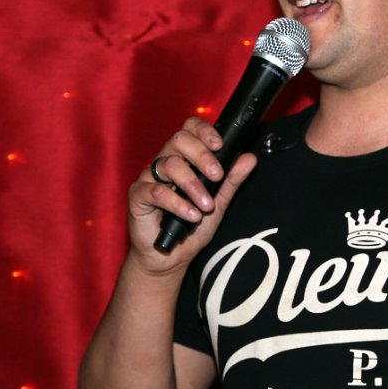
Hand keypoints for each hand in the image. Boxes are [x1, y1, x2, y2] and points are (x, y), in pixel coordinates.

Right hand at [127, 117, 256, 274]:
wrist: (170, 258)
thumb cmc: (191, 228)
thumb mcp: (218, 204)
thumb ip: (231, 180)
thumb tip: (249, 158)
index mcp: (184, 159)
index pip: (189, 130)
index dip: (204, 131)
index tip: (220, 145)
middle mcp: (165, 163)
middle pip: (178, 140)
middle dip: (201, 155)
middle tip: (217, 175)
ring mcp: (149, 178)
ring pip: (169, 164)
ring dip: (192, 184)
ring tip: (205, 206)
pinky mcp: (138, 196)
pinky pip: (155, 191)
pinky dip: (177, 203)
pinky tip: (191, 216)